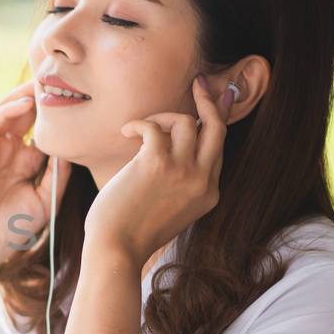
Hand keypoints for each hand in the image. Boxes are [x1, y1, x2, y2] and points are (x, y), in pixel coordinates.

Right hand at [0, 79, 71, 278]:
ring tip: (46, 81)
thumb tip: (73, 149)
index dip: (58, 113)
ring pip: (7, 111)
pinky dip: (8, 111)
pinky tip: (27, 105)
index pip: (42, 128)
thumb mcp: (43, 200)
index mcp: (23, 161)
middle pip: (26, 113)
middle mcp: (7, 150)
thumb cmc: (8, 230)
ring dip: (26, 95)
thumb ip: (57, 175)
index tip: (82, 98)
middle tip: (65, 77)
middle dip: (43, 95)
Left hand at [82, 75, 232, 267]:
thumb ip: (178, 182)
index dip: (213, 123)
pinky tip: (125, 132)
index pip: (218, 148)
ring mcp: (183, 172)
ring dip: (160, 118)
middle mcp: (203, 181)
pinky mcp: (157, 164)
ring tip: (138, 130)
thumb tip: (167, 145)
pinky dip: (139, 124)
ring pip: (186, 122)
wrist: (115, 250)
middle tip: (198, 83)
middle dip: (210, 101)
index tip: (209, 103)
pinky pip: (154, 127)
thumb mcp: (168, 207)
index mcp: (209, 193)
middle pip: (218, 127)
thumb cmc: (131, 231)